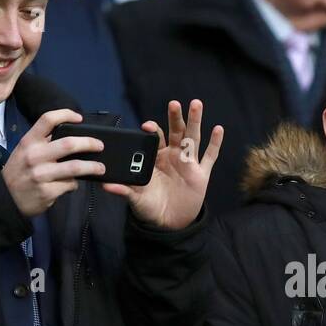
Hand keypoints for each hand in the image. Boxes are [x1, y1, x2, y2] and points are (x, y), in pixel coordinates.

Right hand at [1, 109, 103, 217]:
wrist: (4, 199)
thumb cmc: (19, 172)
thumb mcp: (24, 152)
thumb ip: (43, 144)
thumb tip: (72, 137)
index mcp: (29, 142)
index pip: (47, 120)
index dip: (66, 114)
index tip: (79, 118)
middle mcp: (34, 156)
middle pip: (69, 144)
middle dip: (89, 143)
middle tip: (100, 146)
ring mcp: (41, 175)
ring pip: (75, 167)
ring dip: (92, 167)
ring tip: (100, 167)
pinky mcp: (47, 192)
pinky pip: (70, 185)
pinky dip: (75, 184)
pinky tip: (73, 184)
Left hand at [103, 100, 223, 229]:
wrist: (169, 223)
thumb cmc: (150, 207)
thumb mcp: (136, 199)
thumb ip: (124, 191)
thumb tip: (107, 185)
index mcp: (157, 159)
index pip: (155, 139)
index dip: (153, 130)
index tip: (147, 125)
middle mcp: (174, 157)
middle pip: (176, 132)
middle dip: (176, 117)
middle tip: (174, 103)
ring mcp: (189, 164)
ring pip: (194, 138)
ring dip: (196, 121)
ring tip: (196, 104)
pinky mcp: (202, 175)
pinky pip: (210, 157)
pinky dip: (215, 143)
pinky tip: (218, 129)